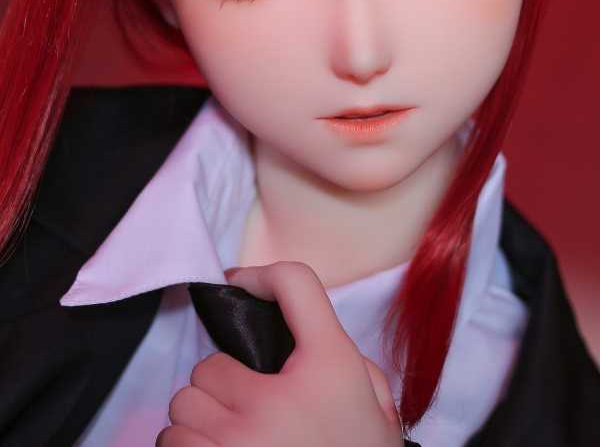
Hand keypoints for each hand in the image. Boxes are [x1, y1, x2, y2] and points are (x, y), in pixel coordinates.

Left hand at [156, 261, 404, 445]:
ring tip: (229, 440)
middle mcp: (275, 399)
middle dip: (223, 385)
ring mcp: (236, 442)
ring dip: (200, 420)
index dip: (264, 274)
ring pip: (183, 404)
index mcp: (326, 368)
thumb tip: (282, 319)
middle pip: (210, 364)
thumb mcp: (370, 401)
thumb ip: (341, 356)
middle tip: (247, 408)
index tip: (243, 281)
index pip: (296, 284)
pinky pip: (171, 442)